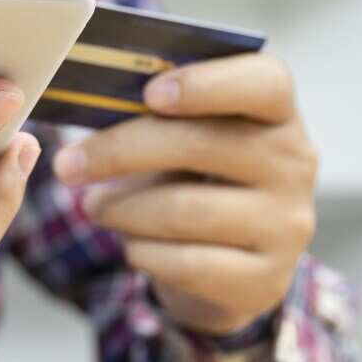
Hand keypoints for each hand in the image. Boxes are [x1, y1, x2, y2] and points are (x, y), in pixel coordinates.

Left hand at [52, 54, 316, 335]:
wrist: (230, 266)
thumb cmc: (195, 179)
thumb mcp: (185, 138)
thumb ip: (154, 113)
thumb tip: (87, 98)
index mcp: (276, 111)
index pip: (263, 82)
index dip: (206, 84)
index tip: (150, 93)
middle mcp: (294, 163)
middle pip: (202, 145)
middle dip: (121, 152)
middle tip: (68, 165)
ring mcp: (286, 224)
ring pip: (184, 210)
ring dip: (122, 209)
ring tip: (93, 207)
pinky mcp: (266, 280)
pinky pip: (186, 263)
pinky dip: (143, 252)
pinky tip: (131, 245)